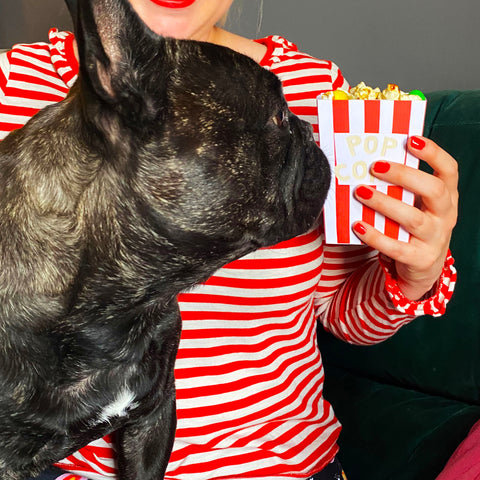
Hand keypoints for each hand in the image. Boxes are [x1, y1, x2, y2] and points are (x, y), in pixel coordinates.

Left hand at [352, 136, 457, 300]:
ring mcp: (435, 238)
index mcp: (447, 197)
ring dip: (385, 203)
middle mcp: (446, 215)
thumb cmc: (413, 225)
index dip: (433, 153)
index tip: (411, 140)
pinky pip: (396, 247)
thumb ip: (402, 187)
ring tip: (361, 192)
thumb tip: (371, 162)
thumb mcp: (417, 204)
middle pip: (433, 190)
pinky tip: (358, 226)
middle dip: (404, 175)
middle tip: (375, 166)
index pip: (449, 170)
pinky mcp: (420, 258)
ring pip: (413, 219)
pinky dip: (376, 236)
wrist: (423, 265)